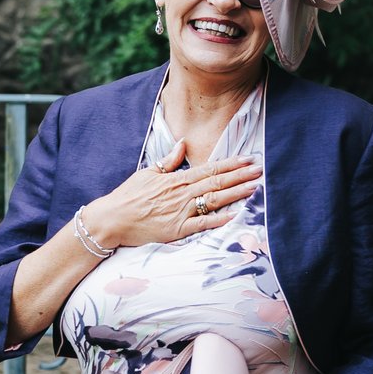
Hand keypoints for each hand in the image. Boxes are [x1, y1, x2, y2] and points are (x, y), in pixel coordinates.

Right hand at [85, 140, 261, 249]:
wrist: (112, 219)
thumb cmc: (128, 196)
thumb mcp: (148, 172)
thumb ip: (169, 160)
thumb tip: (182, 143)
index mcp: (176, 179)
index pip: (209, 168)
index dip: (231, 163)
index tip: (248, 159)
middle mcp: (182, 194)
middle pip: (217, 182)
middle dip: (241, 176)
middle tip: (260, 170)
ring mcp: (181, 212)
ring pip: (214, 200)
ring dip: (236, 193)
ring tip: (255, 188)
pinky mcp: (177, 230)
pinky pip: (202, 224)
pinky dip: (219, 220)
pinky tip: (236, 215)